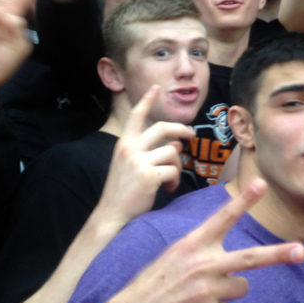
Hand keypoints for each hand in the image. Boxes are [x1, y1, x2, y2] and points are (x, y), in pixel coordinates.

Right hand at [92, 86, 193, 228]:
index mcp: (123, 143)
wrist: (112, 214)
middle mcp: (129, 148)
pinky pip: (173, 170)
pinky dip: (175, 179)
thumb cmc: (123, 190)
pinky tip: (168, 187)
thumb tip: (174, 143)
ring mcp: (138, 161)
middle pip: (162, 128)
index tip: (155, 88)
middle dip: (181, 129)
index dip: (147, 100)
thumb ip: (146, 150)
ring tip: (171, 178)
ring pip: (172, 151)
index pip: (136, 115)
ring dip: (177, 165)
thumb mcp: (128, 163)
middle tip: (192, 134)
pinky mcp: (148, 176)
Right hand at [92, 178, 303, 302]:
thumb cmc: (155, 282)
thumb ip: (202, 249)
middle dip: (278, 254)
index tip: (261, 183)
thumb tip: (230, 257)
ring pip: (241, 287)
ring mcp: (208, 290)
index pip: (223, 217)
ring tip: (200, 293)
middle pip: (250, 258)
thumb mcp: (175, 254)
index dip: (244, 201)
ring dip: (227, 291)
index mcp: (193, 243)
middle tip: (301, 251)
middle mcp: (203, 264)